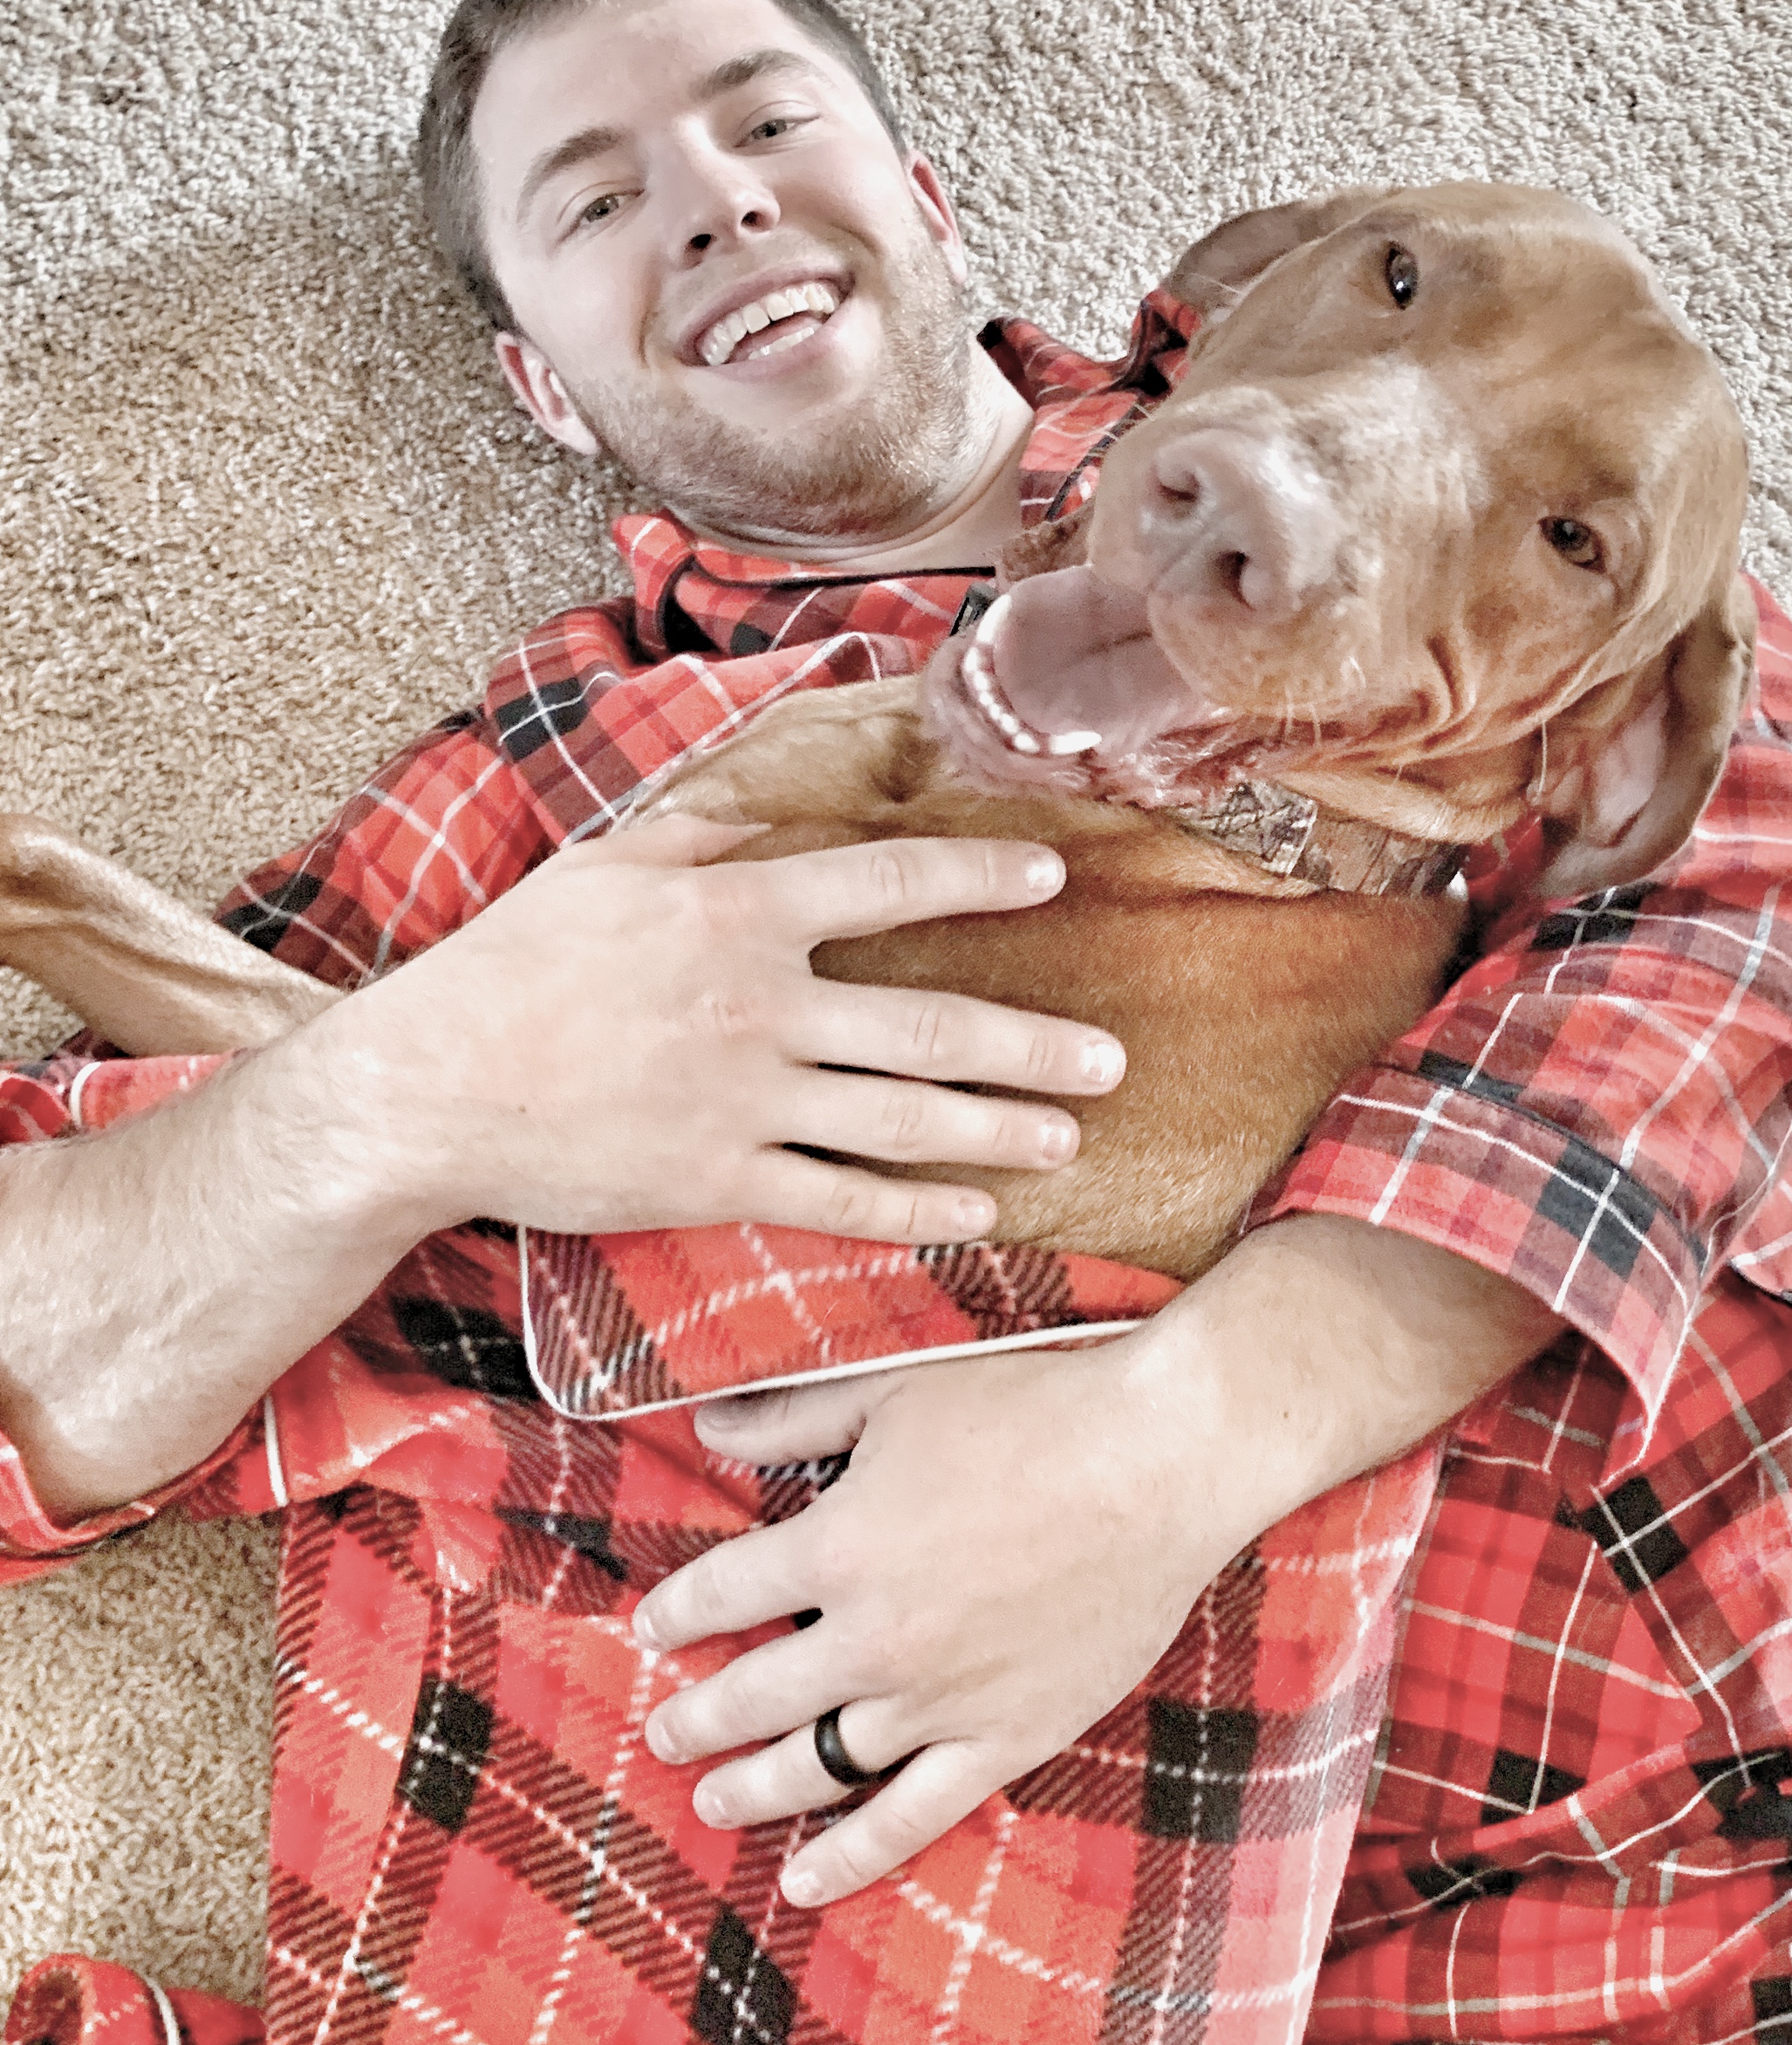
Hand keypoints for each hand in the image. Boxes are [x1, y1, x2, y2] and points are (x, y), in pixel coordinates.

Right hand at [306, 817, 1124, 1245]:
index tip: (1052, 878)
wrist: (428, 1090)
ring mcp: (743, 1101)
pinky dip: (916, 1209)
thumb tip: (769, 829)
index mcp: (735, 912)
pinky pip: (840, 1199)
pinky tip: (977, 1214)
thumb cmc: (509, 968)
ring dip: (998, 1131)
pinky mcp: (715, 1180)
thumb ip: (699, 840)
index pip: (888, 886)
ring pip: (903, 1120)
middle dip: (1033, 1047)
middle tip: (1110, 1061)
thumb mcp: (602, 869)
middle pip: (929, 1026)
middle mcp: (759, 1006)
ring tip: (1069, 1139)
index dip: (980, 879)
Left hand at [633, 1337, 1257, 1905]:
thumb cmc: (1032, 1411)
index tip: (652, 1629)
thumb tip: (704, 1423)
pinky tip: (803, 1881)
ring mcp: (937, 1700)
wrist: (1162, 1461)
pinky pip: (909, 1818)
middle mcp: (871, 1639)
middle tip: (663, 1731)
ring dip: (752, 1786)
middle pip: (751, 1694)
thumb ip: (791, 1416)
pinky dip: (850, 1856)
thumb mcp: (895, 1391)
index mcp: (834, 1547)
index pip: (719, 1594)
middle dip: (694, 1717)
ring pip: (815, 1765)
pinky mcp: (1003, 1739)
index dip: (674, 1614)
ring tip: (711, 1799)